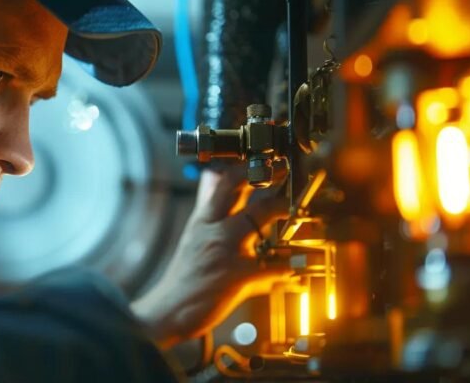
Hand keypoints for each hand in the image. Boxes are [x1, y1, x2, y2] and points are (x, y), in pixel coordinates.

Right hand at [131, 166, 289, 348]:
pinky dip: (288, 268)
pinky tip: (297, 271)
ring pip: (258, 219)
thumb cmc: (185, 275)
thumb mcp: (192, 234)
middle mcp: (213, 230)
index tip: (265, 157)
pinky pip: (271, 267)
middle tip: (287, 169)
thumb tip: (211, 176)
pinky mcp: (237, 277)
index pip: (222, 181)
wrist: (169, 311)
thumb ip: (206, 205)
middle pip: (240, 191)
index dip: (245, 165)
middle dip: (267, 176)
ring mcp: (225, 252)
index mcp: (203, 220)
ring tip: (300, 213)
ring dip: (283, 211)